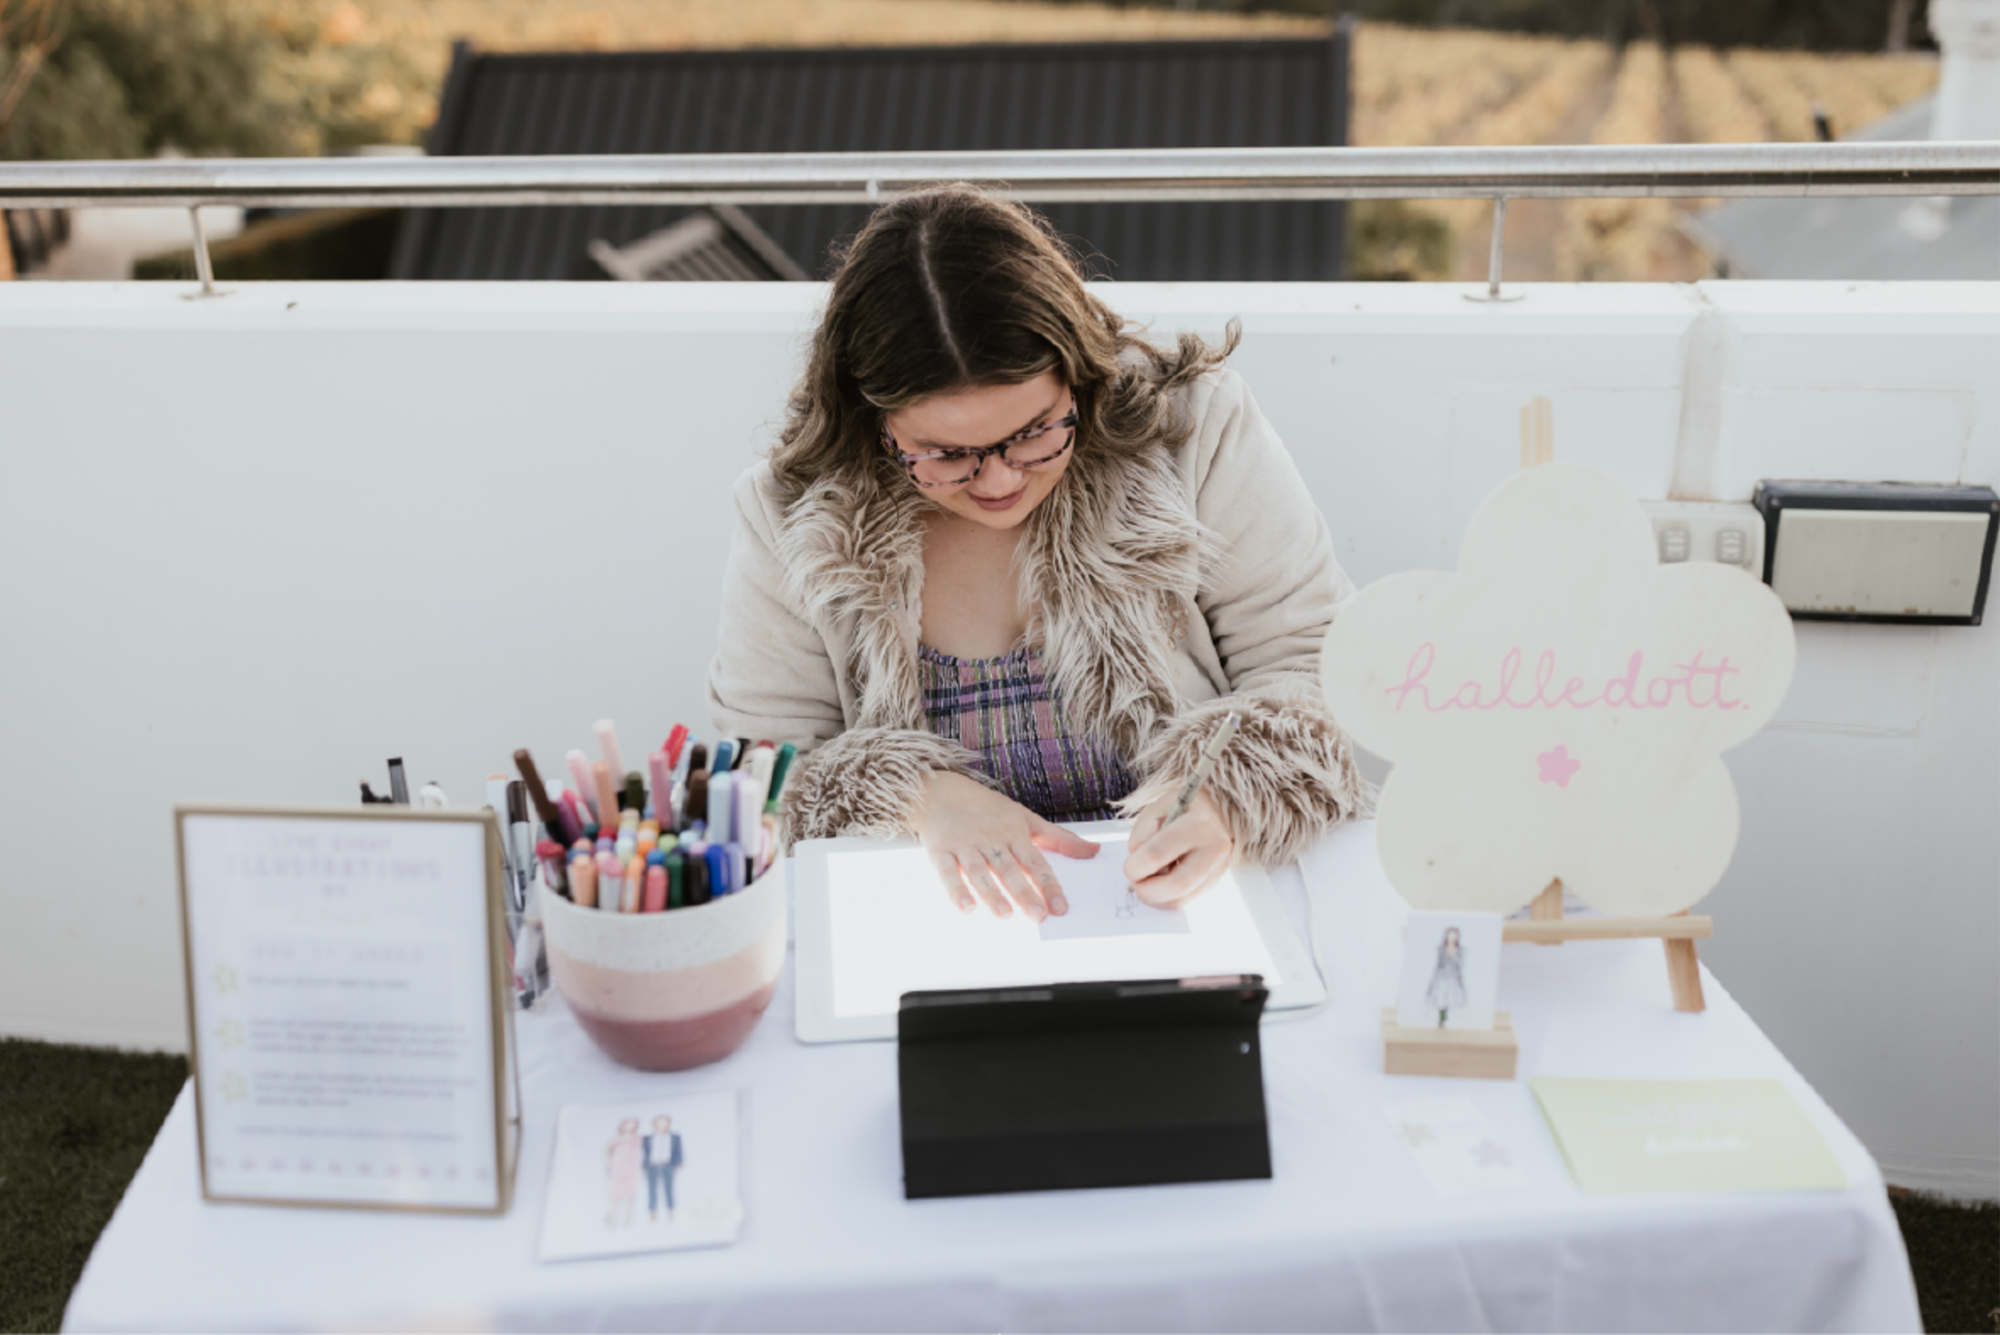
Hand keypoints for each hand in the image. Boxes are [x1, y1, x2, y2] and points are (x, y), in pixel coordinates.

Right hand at [916, 772, 1097, 920]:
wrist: (939, 791)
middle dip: (1024, 893)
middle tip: (1037, 916)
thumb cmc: (986, 808)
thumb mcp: (1025, 818)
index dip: (1048, 885)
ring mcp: (965, 845)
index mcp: (1014, 833)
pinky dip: (955, 890)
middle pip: (1009, 870)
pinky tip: (966, 908)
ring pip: (979, 872)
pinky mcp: (940, 850)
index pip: (1035, 862)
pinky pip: (947, 872)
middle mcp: (991, 840)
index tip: (1060, 907)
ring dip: (991, 893)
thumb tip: (1094, 851)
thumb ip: (1059, 839)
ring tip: (1004, 914)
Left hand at [1123, 790, 1232, 907]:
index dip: (1135, 866)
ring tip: (1147, 881)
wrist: (1217, 810)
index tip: (1128, 867)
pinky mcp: (1216, 880)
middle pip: (1176, 884)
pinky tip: (1161, 883)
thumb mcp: (1159, 807)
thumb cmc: (1184, 807)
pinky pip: (1186, 899)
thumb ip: (1143, 832)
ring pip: (1181, 898)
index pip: (1157, 854)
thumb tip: (1136, 859)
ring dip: (1155, 897)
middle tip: (1135, 882)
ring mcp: (1218, 867)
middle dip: (1146, 890)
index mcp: (1198, 823)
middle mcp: (1214, 847)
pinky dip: (1167, 897)